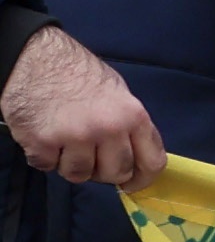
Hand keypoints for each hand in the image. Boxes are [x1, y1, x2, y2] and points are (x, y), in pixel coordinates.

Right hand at [3, 25, 158, 185]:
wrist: (35, 58)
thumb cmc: (78, 74)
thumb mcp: (118, 94)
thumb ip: (130, 126)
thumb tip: (137, 155)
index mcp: (133, 116)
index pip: (152, 162)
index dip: (143, 179)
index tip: (131, 184)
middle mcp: (108, 129)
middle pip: (115, 174)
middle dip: (103, 172)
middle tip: (90, 156)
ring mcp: (75, 137)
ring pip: (80, 175)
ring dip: (70, 164)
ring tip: (64, 142)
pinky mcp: (42, 142)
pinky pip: (47, 167)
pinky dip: (44, 157)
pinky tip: (44, 137)